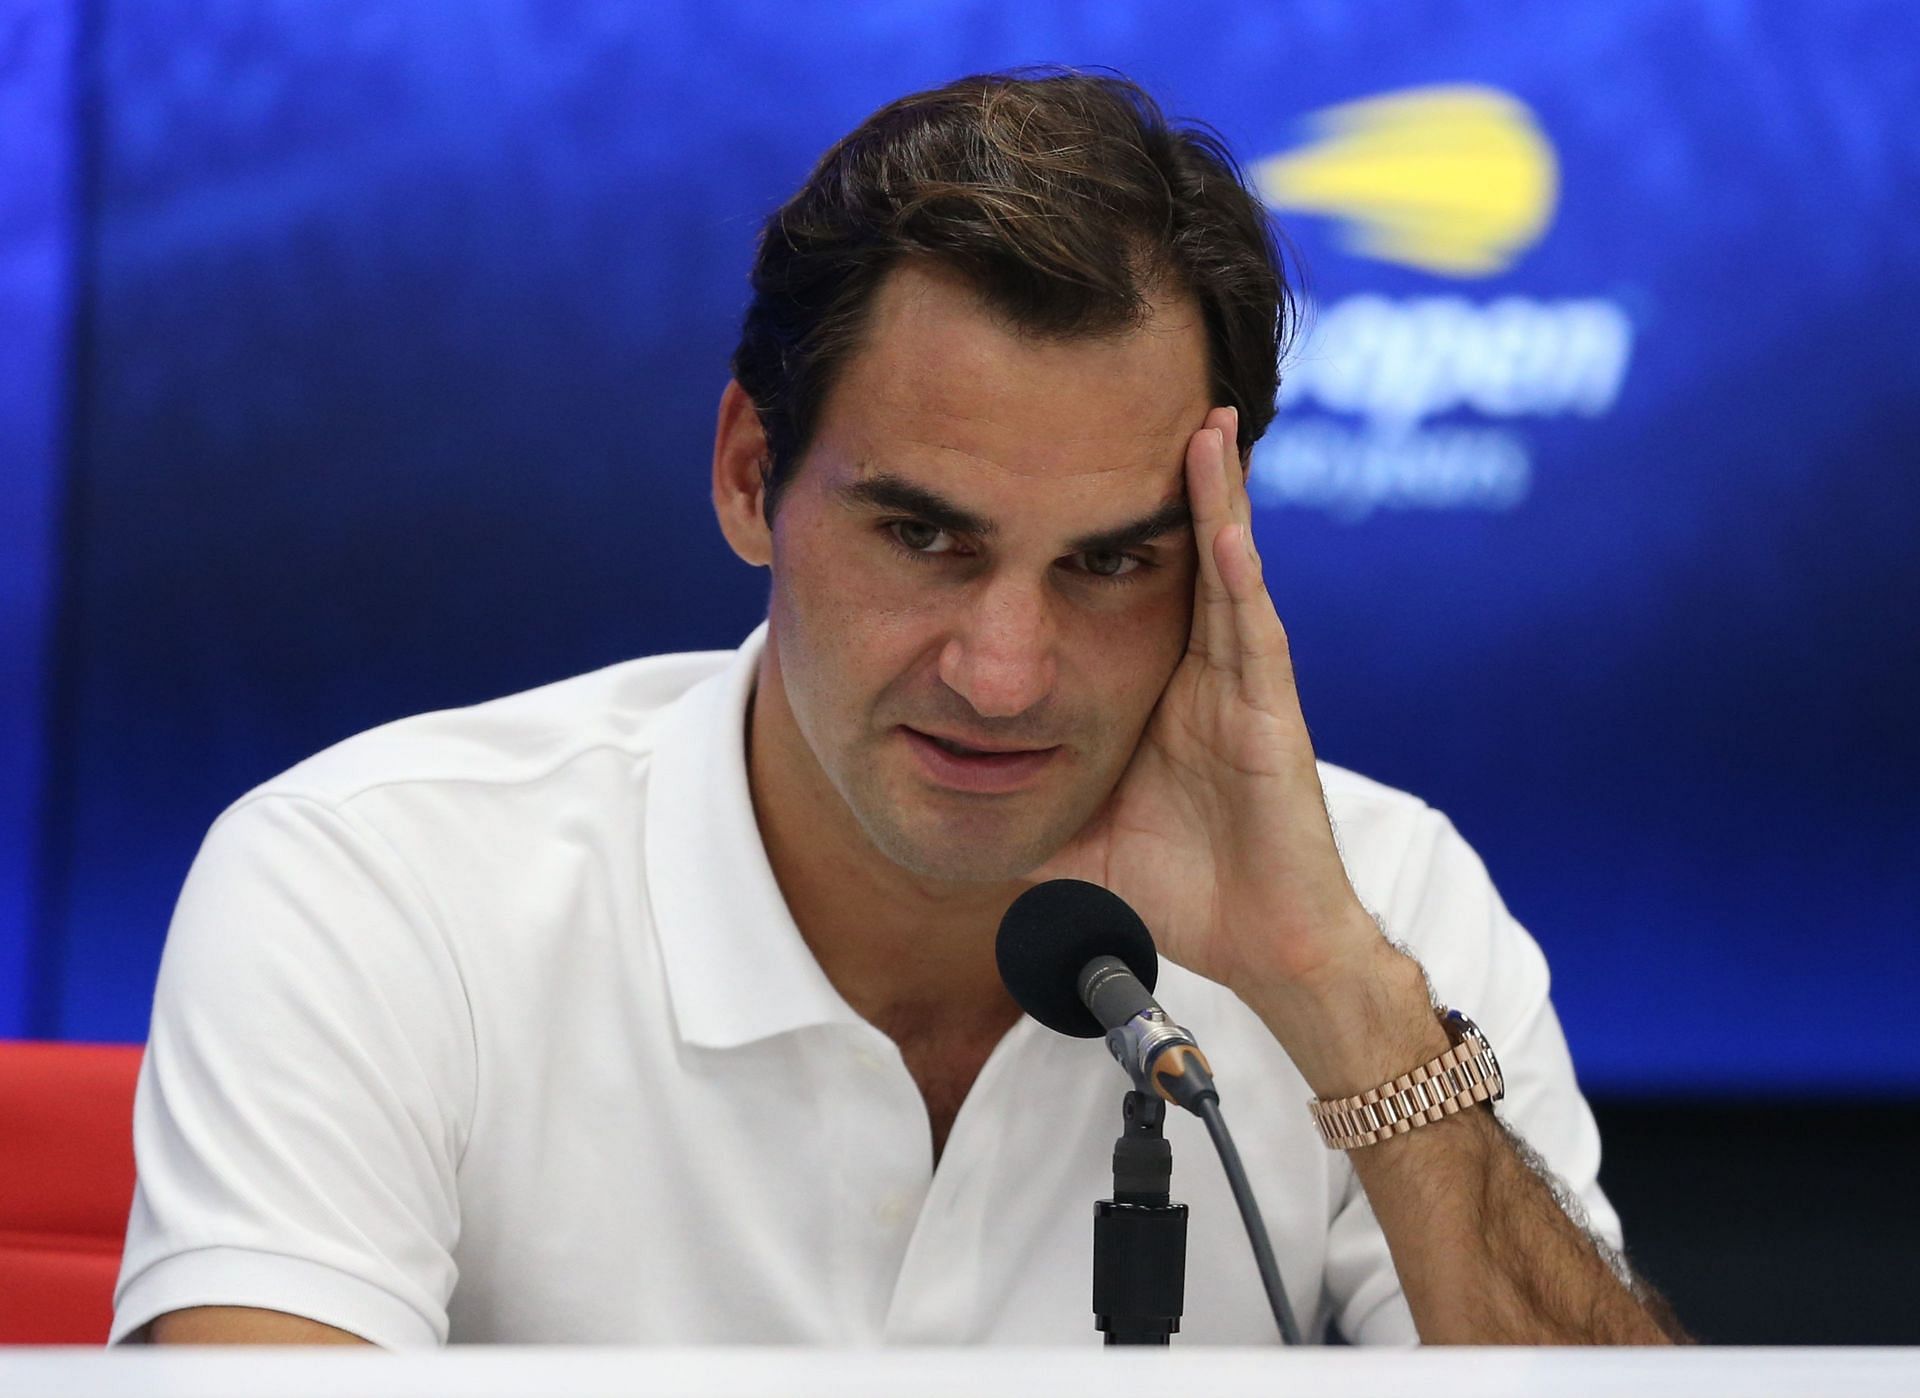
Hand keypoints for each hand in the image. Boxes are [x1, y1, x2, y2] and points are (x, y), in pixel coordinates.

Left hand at [1036, 406, 1405, 1041]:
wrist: (1259, 947)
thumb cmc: (1179, 886)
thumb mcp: (1070, 832)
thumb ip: (1013, 807)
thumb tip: (934, 807)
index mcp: (1155, 684)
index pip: (1127, 579)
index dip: (1108, 515)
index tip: (1070, 449)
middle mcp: (1201, 669)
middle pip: (1182, 551)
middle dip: (1172, 474)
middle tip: (1155, 390)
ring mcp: (1239, 685)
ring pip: (1227, 569)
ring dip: (1217, 495)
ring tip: (1205, 420)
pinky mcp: (1270, 714)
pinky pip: (1252, 632)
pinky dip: (1240, 572)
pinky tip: (1226, 519)